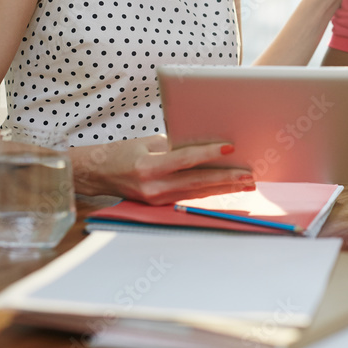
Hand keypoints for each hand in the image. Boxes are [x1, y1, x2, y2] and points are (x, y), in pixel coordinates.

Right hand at [73, 136, 255, 204]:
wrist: (98, 174)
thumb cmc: (122, 152)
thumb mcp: (147, 142)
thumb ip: (174, 145)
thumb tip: (203, 143)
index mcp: (148, 167)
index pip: (185, 160)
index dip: (209, 154)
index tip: (231, 148)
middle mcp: (153, 187)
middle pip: (197, 182)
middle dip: (226, 179)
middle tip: (249, 175)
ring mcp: (156, 199)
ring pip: (197, 192)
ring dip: (223, 188)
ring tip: (246, 183)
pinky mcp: (159, 205)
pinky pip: (189, 196)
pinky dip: (209, 191)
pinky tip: (226, 188)